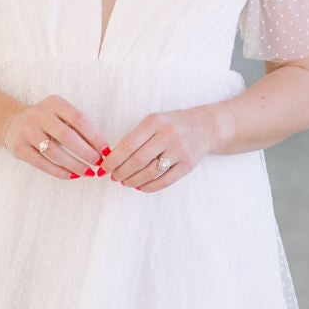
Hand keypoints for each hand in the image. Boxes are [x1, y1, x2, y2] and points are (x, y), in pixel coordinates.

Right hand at [1, 96, 110, 179]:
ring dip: (74, 165)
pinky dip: (59, 171)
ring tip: (88, 173)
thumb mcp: (60, 115)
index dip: (95, 136)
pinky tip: (72, 176)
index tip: (106, 150)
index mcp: (54, 103)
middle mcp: (39, 115)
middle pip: (67, 136)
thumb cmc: (47, 120)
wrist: (13, 122)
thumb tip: (103, 150)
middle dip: (86, 152)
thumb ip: (78, 128)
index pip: (79, 119)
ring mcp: (27, 131)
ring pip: (54, 152)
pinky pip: (42, 163)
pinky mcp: (19, 148)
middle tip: (99, 164)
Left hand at [104, 106, 220, 191]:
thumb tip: (112, 160)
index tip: (103, 168)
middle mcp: (168, 135)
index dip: (113, 159)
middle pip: (137, 160)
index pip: (128, 144)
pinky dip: (148, 187)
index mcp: (155, 121)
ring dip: (133, 181)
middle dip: (121, 172)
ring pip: (150, 173)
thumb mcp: (154, 122)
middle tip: (113, 177)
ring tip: (125, 182)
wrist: (205, 127)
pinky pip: (164, 181)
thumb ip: (135, 137)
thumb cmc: (171, 125)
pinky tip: (139, 186)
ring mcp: (180, 151)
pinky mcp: (188, 165)